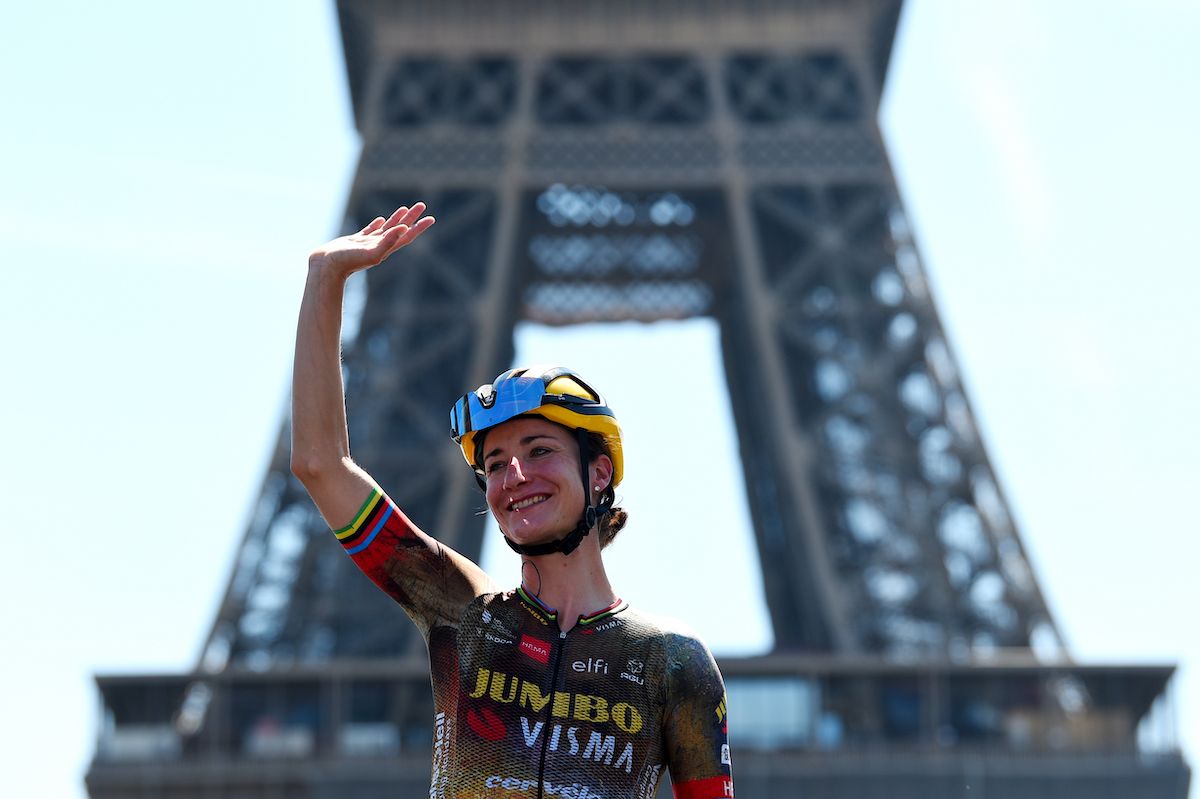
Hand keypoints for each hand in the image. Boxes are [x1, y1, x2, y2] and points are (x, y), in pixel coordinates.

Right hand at [308, 203, 434, 275]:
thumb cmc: (348, 261)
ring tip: (405, 208)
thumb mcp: (371, 252)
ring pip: (386, 228)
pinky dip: (377, 224)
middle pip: (400, 229)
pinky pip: (370, 231)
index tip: (431, 218)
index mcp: (386, 249)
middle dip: (411, 217)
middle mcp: (379, 246)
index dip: (419, 227)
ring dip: (396, 218)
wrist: (327, 266)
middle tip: (422, 205)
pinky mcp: (355, 242)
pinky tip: (380, 220)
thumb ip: (388, 241)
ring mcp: (367, 244)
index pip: (407, 236)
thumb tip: (404, 228)